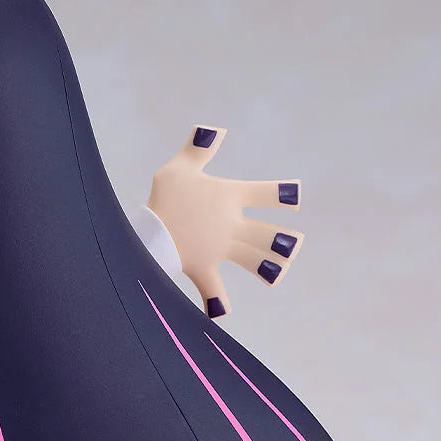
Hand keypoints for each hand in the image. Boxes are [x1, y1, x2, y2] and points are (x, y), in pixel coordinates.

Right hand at [147, 126, 303, 317]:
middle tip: (295, 243)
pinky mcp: (203, 269)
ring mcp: (219, 250)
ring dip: (268, 266)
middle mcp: (230, 226)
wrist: (144, 232)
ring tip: (282, 271)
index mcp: (230, 198)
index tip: (295, 196)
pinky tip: (222, 312)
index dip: (283, 194)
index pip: (266, 193)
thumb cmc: (163, 198)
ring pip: (251, 260)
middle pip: (266, 234)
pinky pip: (213, 289)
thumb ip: (197, 149)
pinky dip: (216, 302)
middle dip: (283, 240)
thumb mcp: (178, 168)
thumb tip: (213, 128)